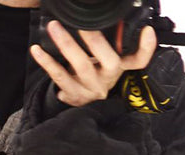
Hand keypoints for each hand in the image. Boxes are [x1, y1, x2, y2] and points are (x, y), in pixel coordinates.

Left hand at [30, 20, 157, 106]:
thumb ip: (122, 44)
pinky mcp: (72, 95)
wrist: (84, 103)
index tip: (146, 31)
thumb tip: (139, 26)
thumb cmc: (99, 73)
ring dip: (66, 46)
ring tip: (54, 27)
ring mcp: (89, 90)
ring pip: (80, 67)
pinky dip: (46, 62)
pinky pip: (58, 78)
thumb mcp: (114, 60)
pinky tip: (37, 50)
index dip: (146, 48)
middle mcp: (107, 80)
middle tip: (80, 21)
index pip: (139, 60)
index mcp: (119, 68)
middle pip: (107, 60)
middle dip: (94, 39)